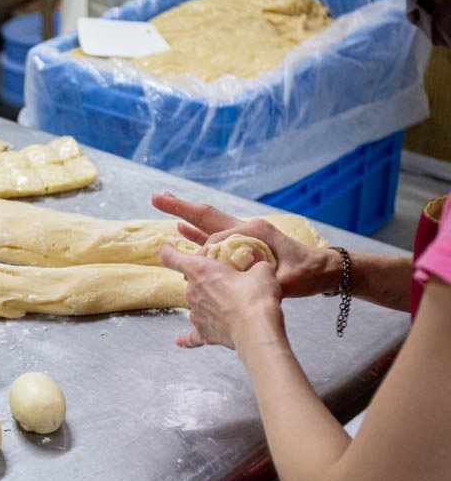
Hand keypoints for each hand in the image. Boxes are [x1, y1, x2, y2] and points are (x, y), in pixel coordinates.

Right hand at [152, 193, 340, 297]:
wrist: (323, 271)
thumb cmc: (307, 274)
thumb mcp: (286, 279)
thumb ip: (263, 280)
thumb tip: (242, 283)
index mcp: (254, 231)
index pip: (217, 236)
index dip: (201, 251)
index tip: (194, 269)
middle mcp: (245, 228)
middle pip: (206, 215)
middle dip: (180, 207)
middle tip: (156, 197)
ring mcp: (243, 234)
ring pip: (207, 223)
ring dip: (185, 215)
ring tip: (162, 201)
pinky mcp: (242, 243)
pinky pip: (214, 235)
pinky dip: (197, 231)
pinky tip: (181, 229)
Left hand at [159, 242, 284, 348]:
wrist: (256, 330)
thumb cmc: (257, 296)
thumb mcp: (262, 270)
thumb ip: (255, 265)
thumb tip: (258, 265)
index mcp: (200, 270)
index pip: (173, 257)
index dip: (168, 250)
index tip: (166, 247)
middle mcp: (192, 291)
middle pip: (193, 281)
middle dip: (208, 280)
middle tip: (229, 281)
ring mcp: (195, 313)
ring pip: (197, 303)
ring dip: (210, 302)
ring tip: (234, 305)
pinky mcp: (203, 333)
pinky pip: (192, 335)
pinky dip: (187, 338)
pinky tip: (180, 342)